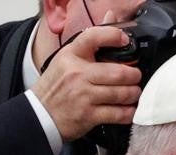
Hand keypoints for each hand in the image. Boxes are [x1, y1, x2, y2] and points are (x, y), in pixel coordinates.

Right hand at [30, 25, 141, 141]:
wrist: (40, 114)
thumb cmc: (56, 85)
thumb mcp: (67, 58)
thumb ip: (91, 40)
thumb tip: (111, 17)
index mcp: (71, 55)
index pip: (93, 37)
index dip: (113, 36)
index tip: (124, 40)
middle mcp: (77, 74)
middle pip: (118, 72)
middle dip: (134, 76)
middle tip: (135, 77)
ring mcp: (83, 95)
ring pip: (121, 93)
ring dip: (133, 94)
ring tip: (133, 92)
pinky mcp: (89, 115)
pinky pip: (118, 113)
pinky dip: (128, 112)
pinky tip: (128, 109)